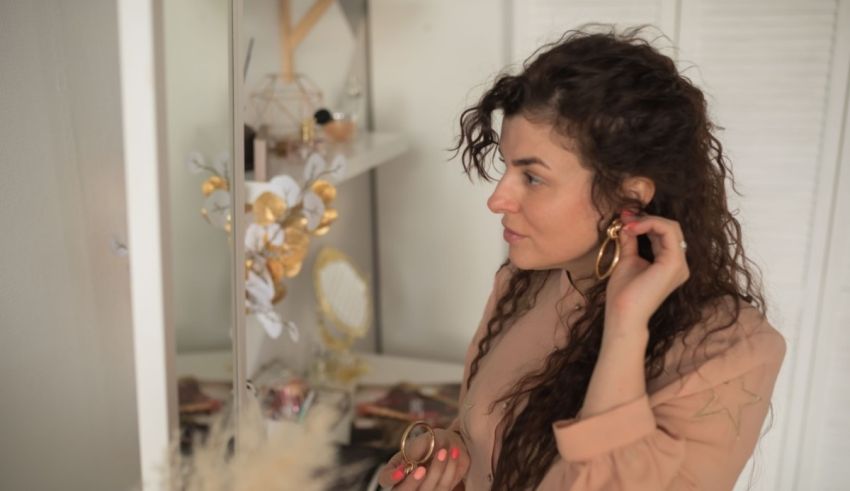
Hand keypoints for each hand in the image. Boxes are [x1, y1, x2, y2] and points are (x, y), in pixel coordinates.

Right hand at [377, 427, 468, 489]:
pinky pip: (444, 488)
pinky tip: (454, 454)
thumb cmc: (430, 442)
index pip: (385, 479)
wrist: (451, 445)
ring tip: (444, 451)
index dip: (391, 478)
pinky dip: (450, 471)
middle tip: (422, 469)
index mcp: (396, 470)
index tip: (400, 472)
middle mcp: (407, 484)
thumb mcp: (419, 444)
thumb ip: (413, 455)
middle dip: (413, 482)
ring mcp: (423, 490)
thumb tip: (410, 467)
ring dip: (436, 471)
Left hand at [604, 210, 689, 336]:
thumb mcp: (628, 260)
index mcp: (670, 264)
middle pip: (670, 228)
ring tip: (626, 224)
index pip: (665, 234)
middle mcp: (680, 264)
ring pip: (671, 227)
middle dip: (646, 218)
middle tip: (624, 217)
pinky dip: (650, 224)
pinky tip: (632, 228)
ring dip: (647, 220)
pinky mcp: (674, 263)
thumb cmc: (623, 294)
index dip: (646, 221)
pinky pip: (668, 232)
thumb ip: (632, 241)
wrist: (623, 314)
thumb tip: (628, 223)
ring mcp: (680, 264)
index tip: (624, 219)